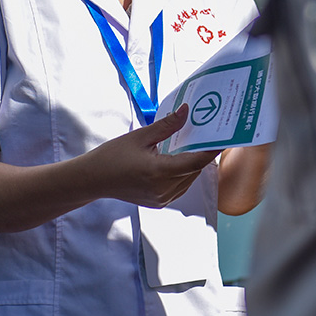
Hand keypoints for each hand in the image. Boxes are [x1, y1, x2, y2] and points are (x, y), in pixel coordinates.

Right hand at [84, 104, 220, 208]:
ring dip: (191, 165)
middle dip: (200, 154)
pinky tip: (175, 162)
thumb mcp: (140, 136)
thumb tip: (186, 111)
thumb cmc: (112, 156)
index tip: (221, 138)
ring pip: (188, 181)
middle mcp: (164, 189)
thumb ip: (166, 126)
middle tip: (204, 137)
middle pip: (194, 171)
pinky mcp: (159, 203)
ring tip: (189, 147)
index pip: (195, 162)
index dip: (210, 150)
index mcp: (159, 172)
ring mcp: (162, 199)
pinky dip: (182, 175)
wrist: (93, 179)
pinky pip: (179, 188)